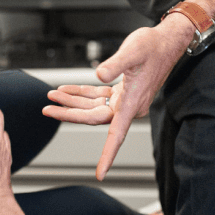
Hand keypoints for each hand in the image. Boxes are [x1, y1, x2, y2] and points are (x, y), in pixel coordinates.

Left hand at [43, 15, 194, 179]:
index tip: (100, 173)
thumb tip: (99, 75)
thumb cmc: (154, 47)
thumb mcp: (133, 52)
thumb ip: (115, 64)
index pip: (117, 136)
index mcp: (132, 103)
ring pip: (92, 106)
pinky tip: (67, 90)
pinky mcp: (121, 90)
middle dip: (69, 114)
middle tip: (47, 110)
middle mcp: (127, 106)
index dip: (107, 155)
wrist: (166, 41)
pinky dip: (81, 93)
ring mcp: (123, 99)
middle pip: (93, 117)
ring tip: (52, 96)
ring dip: (71, 102)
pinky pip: (97, 96)